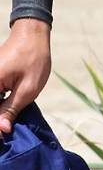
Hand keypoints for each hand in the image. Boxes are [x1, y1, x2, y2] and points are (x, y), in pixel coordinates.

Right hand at [0, 18, 51, 132]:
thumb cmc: (33, 58)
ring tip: (9, 122)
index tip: (5, 136)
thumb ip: (11, 110)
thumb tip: (1, 131)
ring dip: (1, 112)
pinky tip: (8, 110)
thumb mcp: (27, 88)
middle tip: (9, 127)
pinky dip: (1, 104)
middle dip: (0, 118)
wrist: (32, 33)